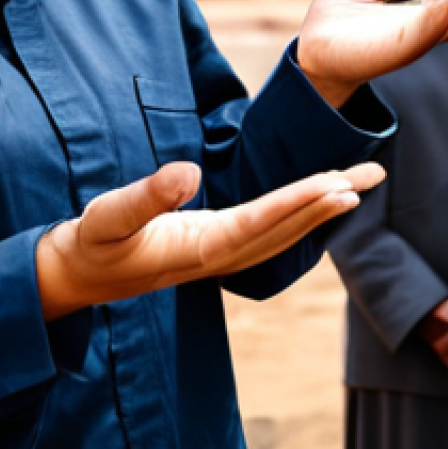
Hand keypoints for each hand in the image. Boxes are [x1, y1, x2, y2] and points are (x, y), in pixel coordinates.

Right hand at [36, 160, 384, 319]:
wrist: (78, 277)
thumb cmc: (91, 244)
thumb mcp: (108, 217)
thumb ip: (146, 196)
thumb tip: (187, 172)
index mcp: (198, 249)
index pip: (259, 222)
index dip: (299, 203)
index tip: (338, 185)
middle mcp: (220, 256)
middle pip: (286, 230)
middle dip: (328, 203)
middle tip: (370, 177)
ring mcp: (222, 256)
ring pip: (284, 235)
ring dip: (323, 209)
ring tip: (361, 183)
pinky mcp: (217, 249)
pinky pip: (271, 236)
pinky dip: (301, 219)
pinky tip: (319, 205)